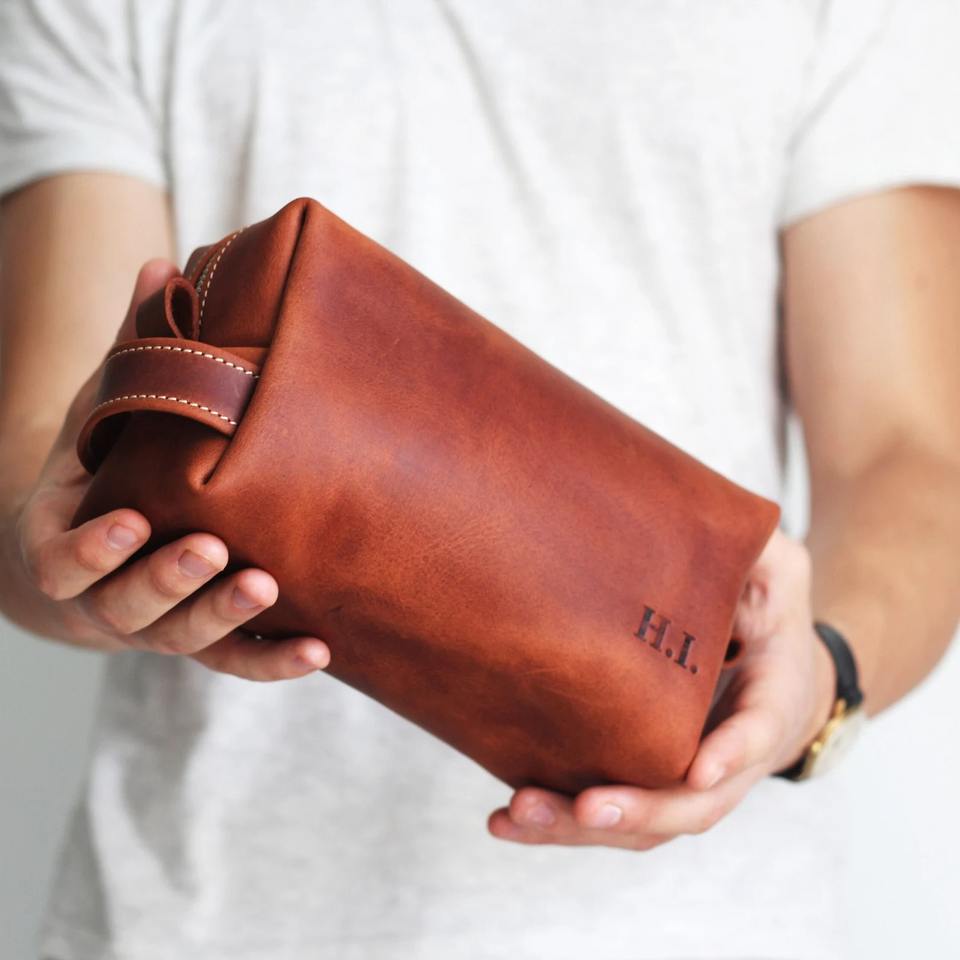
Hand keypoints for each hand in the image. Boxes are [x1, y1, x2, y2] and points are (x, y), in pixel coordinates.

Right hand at [0, 260, 330, 681]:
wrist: (110, 542)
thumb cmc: (108, 467)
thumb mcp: (106, 411)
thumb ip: (132, 351)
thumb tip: (162, 261)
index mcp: (68, 541)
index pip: (63, 559)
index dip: (90, 548)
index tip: (127, 521)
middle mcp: (108, 596)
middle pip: (127, 606)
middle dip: (167, 579)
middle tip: (210, 550)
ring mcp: (159, 626)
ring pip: (182, 641)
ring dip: (222, 617)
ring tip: (265, 585)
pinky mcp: (208, 641)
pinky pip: (237, 661)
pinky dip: (274, 659)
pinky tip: (320, 649)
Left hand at [487, 528, 835, 849]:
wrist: (772, 669)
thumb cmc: (769, 615)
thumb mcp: (781, 571)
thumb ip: (763, 551)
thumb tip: (728, 524)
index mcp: (768, 703)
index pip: (758, 733)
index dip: (734, 752)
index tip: (701, 766)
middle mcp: (729, 758)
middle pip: (690, 804)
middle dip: (637, 808)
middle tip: (587, 805)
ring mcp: (685, 778)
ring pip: (642, 823)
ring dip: (580, 828)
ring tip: (517, 815)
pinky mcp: (645, 778)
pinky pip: (609, 814)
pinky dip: (561, 823)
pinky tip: (506, 818)